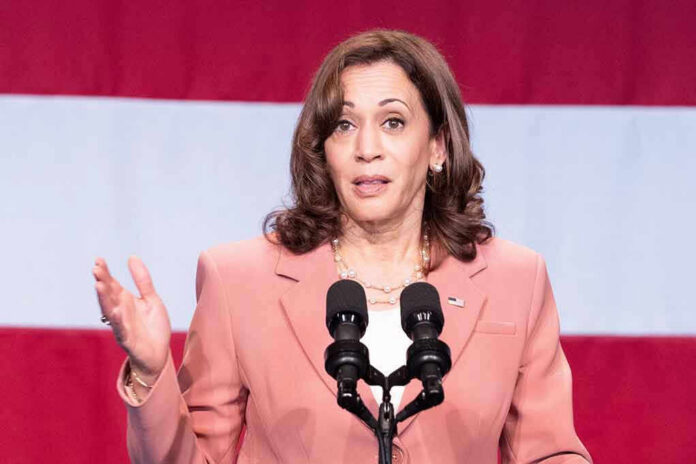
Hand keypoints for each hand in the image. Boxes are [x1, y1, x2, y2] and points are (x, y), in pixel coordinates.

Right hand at [92, 256, 170, 383]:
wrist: (159, 353)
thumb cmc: (153, 327)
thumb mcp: (151, 299)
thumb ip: (142, 280)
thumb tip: (131, 257)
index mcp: (125, 301)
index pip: (112, 284)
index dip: (106, 273)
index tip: (99, 260)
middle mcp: (120, 311)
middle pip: (108, 295)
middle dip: (102, 282)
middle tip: (96, 268)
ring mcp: (122, 325)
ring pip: (110, 310)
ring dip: (104, 299)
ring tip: (99, 285)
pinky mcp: (127, 339)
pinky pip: (121, 329)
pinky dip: (118, 321)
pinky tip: (116, 311)